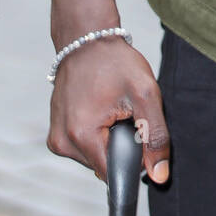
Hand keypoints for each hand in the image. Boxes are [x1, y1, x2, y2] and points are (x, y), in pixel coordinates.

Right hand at [47, 36, 170, 184]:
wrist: (87, 40)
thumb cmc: (115, 63)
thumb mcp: (145, 94)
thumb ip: (155, 136)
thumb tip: (159, 175)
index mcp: (81, 135)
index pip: (113, 174)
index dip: (133, 162)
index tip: (139, 137)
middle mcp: (63, 142)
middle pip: (104, 165)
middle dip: (121, 146)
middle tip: (126, 115)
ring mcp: (56, 138)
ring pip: (94, 157)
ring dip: (109, 140)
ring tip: (113, 111)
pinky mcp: (56, 133)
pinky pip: (84, 147)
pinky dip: (97, 135)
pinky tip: (101, 112)